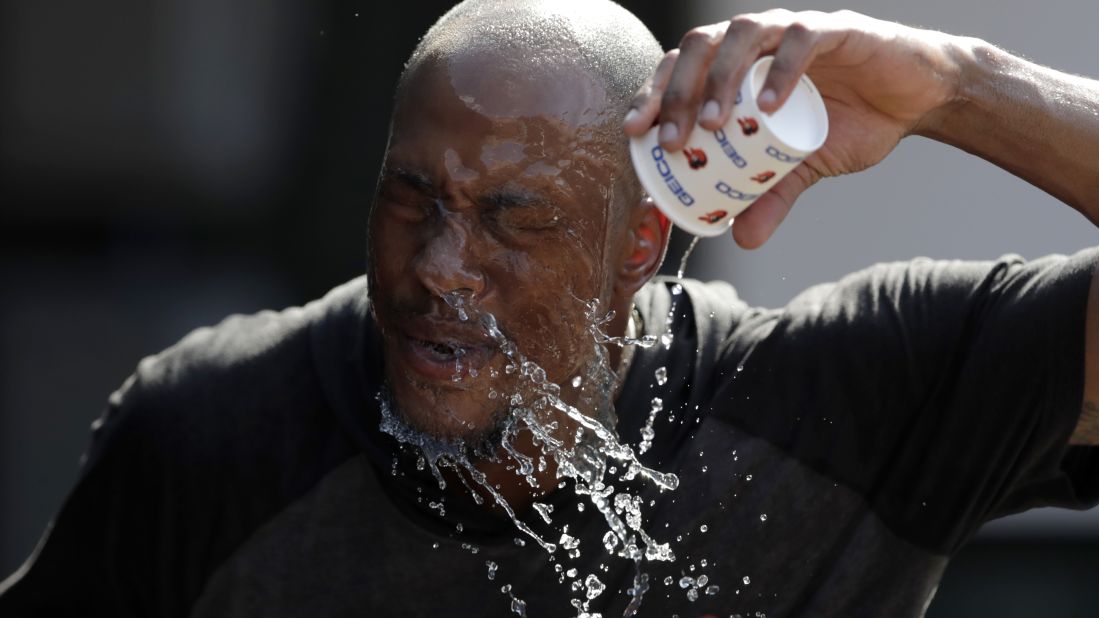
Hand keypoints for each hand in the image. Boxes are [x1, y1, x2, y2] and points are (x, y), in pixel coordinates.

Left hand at [624, 9, 963, 247]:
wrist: (917, 100)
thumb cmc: (852, 121)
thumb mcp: (804, 167)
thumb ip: (772, 195)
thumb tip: (740, 239)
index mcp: (740, 65)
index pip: (682, 67)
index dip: (653, 94)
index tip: (634, 133)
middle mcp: (759, 39)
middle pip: (701, 47)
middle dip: (678, 92)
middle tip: (673, 140)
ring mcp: (796, 30)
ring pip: (743, 35)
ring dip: (720, 78)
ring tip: (713, 124)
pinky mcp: (838, 30)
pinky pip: (801, 41)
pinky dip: (782, 71)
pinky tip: (769, 106)